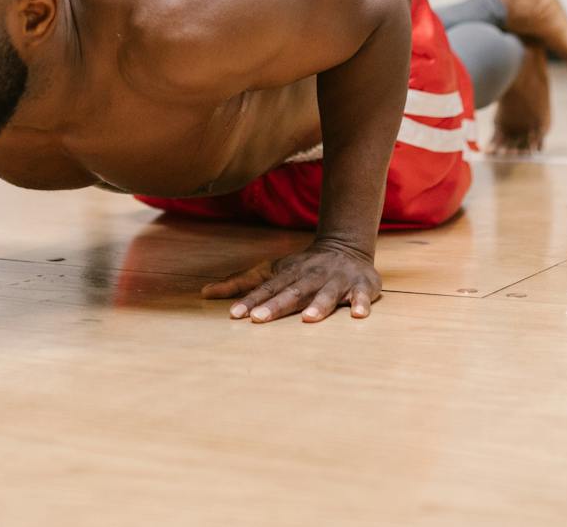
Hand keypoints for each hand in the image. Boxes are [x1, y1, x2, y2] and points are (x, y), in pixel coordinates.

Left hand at [202, 240, 381, 322]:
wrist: (346, 246)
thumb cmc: (301, 267)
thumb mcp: (271, 270)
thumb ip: (241, 282)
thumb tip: (204, 293)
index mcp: (288, 274)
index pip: (266, 289)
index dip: (250, 301)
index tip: (234, 315)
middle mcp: (310, 276)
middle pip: (292, 292)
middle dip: (276, 305)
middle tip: (259, 319)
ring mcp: (336, 281)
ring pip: (326, 294)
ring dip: (318, 306)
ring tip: (308, 320)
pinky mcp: (361, 286)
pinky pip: (362, 295)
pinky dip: (362, 303)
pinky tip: (359, 315)